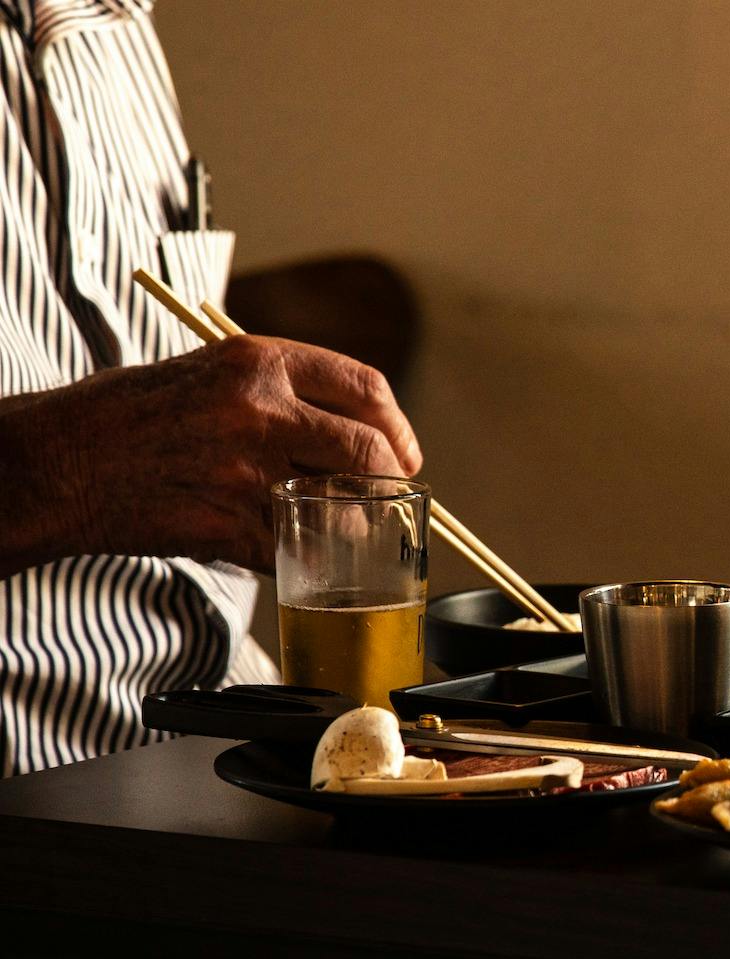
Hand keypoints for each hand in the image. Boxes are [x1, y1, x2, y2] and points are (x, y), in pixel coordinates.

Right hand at [0, 335, 420, 574]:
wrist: (59, 460)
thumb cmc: (131, 415)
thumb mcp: (211, 374)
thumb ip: (282, 394)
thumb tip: (354, 429)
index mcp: (260, 363)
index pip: (366, 389)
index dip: (397, 428)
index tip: (402, 454)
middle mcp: (260, 411)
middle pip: (367, 453)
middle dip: (389, 483)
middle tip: (388, 498)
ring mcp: (245, 471)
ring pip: (339, 509)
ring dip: (349, 526)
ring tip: (335, 525)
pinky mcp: (227, 523)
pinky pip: (293, 548)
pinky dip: (299, 555)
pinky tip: (287, 547)